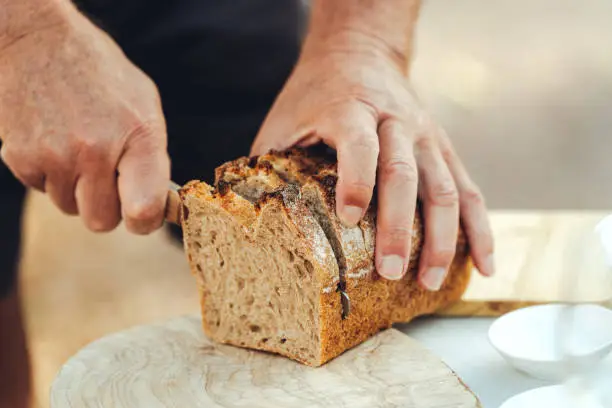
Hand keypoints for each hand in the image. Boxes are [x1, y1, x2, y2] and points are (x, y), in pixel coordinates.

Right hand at [0, 6, 169, 233]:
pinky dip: (49, 175)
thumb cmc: (102, 76)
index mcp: (138, 138)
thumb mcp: (145, 106)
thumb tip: (157, 203)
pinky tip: (54, 142)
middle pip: (101, 221)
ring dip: (76, 189)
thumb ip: (152, 156)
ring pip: (69, 207)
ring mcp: (54, 156)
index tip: (142, 215)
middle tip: (107, 179)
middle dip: (106, 206)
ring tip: (78, 149)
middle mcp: (95, 151)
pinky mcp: (20, 157)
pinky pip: (42, 190)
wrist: (39, 43)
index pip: (144, 210)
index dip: (145, 221)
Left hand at [251, 46, 493, 289]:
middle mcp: (396, 120)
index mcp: (350, 108)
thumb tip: (251, 218)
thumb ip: (272, 162)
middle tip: (391, 272)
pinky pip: (469, 191)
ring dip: (442, 238)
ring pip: (445, 188)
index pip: (360, 144)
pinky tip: (483, 264)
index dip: (357, 180)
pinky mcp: (443, 149)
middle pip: (406, 174)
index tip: (351, 219)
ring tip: (427, 281)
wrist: (359, 54)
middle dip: (400, 227)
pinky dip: (479, 229)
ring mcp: (426, 136)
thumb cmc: (315, 93)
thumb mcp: (285, 118)